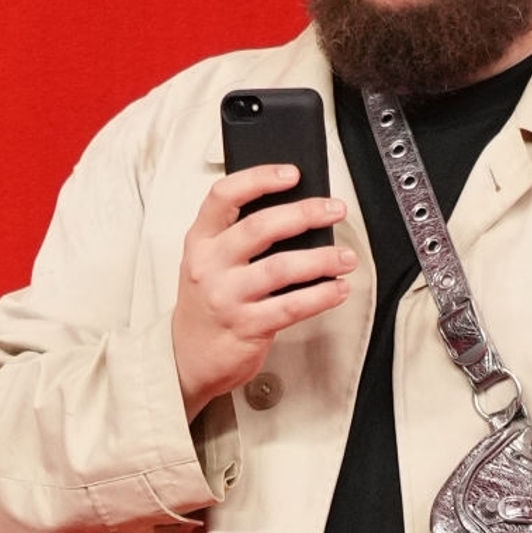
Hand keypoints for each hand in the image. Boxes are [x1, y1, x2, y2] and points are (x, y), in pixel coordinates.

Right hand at [171, 169, 357, 414]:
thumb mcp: (208, 263)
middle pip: (261, 227)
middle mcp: (210, 265)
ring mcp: (227, 297)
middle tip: (333, 210)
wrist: (186, 359)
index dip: (260, 178)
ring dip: (322, 259)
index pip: (224, 196)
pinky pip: (292, 306)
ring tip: (345, 257)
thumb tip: (295, 215)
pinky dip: (321, 296)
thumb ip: (237, 238)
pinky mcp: (247, 327)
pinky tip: (337, 289)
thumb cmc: (205, 307)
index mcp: (200, 241)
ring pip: (282, 267)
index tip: (292, 174)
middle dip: (305, 214)